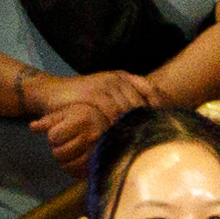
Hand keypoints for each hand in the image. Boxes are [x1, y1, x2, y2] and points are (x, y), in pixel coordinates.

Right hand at [25, 66, 159, 159]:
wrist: (49, 92)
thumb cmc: (80, 100)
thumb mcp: (106, 97)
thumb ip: (125, 103)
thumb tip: (150, 120)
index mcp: (125, 78)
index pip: (152, 91)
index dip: (162, 106)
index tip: (169, 122)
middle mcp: (118, 79)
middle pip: (143, 101)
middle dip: (150, 119)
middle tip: (156, 137)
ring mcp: (105, 85)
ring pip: (129, 107)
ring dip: (135, 124)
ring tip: (140, 140)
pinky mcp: (93, 94)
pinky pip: (112, 111)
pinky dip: (118, 124)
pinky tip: (121, 135)